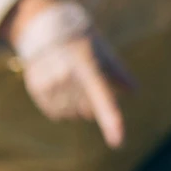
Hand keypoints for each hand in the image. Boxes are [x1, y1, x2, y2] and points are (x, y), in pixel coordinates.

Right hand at [0, 0, 133, 147]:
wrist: (45, 28)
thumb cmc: (82, 41)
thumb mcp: (103, 51)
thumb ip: (118, 72)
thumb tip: (134, 91)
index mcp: (86, 65)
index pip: (102, 98)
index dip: (111, 120)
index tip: (118, 141)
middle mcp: (65, 75)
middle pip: (88, 110)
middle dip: (92, 102)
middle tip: (86, 78)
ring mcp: (49, 83)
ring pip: (72, 114)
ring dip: (77, 106)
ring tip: (72, 80)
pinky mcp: (37, 89)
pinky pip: (57, 113)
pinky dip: (63, 106)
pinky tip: (61, 86)